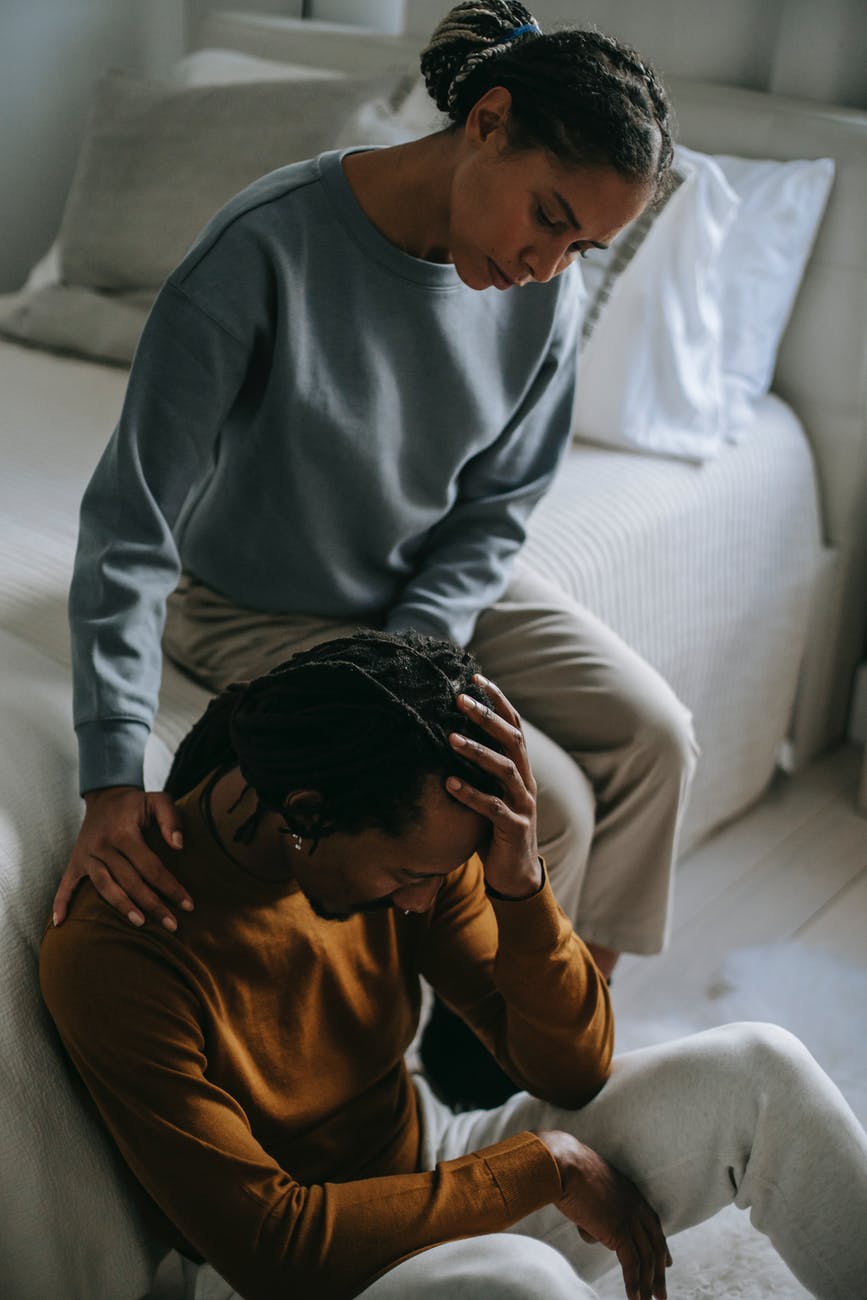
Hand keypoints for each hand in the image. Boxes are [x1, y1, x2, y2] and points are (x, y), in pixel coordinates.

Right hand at [53, 785, 192, 929]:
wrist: (105, 796)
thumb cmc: (136, 804)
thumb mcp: (157, 800)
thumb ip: (170, 819)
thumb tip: (179, 846)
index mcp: (124, 833)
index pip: (151, 867)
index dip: (171, 887)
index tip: (188, 904)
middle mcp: (102, 846)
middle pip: (130, 882)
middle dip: (153, 905)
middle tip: (172, 926)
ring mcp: (86, 856)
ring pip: (105, 888)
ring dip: (122, 907)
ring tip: (141, 924)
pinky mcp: (75, 862)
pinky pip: (66, 885)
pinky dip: (61, 903)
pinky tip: (61, 923)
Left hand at [446, 674, 540, 898]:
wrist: (515, 874)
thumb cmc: (494, 827)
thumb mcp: (488, 790)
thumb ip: (478, 767)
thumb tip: (445, 732)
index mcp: (520, 768)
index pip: (513, 725)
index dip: (497, 700)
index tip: (475, 677)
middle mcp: (525, 781)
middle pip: (511, 740)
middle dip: (486, 717)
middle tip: (459, 699)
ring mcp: (522, 804)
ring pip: (504, 770)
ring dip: (476, 752)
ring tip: (449, 739)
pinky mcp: (514, 828)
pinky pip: (492, 808)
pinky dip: (471, 795)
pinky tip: (449, 784)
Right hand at [536, 1129, 670, 1299]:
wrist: (562, 1162)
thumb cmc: (567, 1170)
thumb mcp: (589, 1189)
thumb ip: (597, 1209)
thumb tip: (593, 1230)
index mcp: (630, 1192)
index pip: (652, 1223)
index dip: (660, 1244)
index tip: (666, 1262)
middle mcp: (635, 1204)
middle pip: (655, 1243)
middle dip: (659, 1271)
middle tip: (661, 1292)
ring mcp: (629, 1217)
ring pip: (646, 1257)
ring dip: (648, 1284)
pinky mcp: (618, 1230)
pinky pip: (632, 1264)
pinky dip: (634, 1284)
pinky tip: (634, 1298)